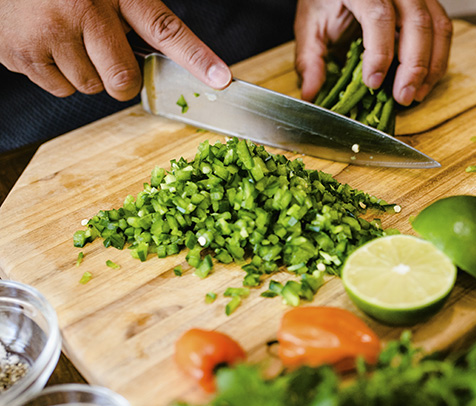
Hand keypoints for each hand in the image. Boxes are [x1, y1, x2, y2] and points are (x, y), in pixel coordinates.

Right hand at [0, 0, 231, 100]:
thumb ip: (144, 21)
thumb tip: (194, 66)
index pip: (164, 30)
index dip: (196, 58)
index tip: (221, 79)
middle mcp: (80, 11)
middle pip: (122, 81)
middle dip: (119, 76)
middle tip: (103, 49)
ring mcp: (47, 34)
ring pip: (89, 89)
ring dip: (86, 74)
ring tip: (69, 39)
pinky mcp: (21, 53)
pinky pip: (60, 90)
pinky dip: (57, 76)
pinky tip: (48, 44)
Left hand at [294, 0, 451, 105]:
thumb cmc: (327, 0)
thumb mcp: (311, 25)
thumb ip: (310, 59)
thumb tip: (310, 93)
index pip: (379, 17)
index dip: (380, 53)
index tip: (373, 82)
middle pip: (417, 23)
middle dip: (413, 67)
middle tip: (402, 97)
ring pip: (437, 27)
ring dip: (431, 66)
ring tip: (415, 94)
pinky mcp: (427, 2)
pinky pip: (443, 29)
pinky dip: (437, 59)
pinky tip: (424, 81)